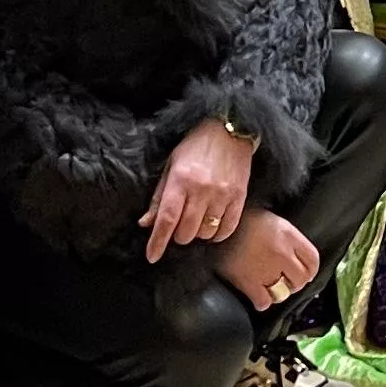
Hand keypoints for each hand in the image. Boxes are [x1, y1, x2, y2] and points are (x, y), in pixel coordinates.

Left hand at [142, 117, 258, 261]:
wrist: (230, 130)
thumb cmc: (196, 146)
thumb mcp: (171, 166)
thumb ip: (158, 196)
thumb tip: (146, 223)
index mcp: (181, 180)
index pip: (166, 219)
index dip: (157, 242)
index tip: (152, 256)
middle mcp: (202, 190)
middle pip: (186, 232)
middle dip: (178, 235)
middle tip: (179, 225)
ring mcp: (222, 195)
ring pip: (206, 233)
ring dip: (198, 233)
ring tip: (197, 221)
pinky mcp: (240, 197)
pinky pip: (227, 229)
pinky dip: (217, 234)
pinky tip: (213, 227)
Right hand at [215, 205, 319, 309]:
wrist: (216, 227)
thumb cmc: (243, 222)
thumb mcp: (273, 221)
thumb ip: (289, 239)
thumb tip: (298, 259)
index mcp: (289, 235)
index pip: (313, 260)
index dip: (310, 270)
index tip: (305, 274)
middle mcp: (282, 253)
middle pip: (301, 279)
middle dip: (294, 283)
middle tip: (285, 282)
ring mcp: (266, 269)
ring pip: (283, 293)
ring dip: (278, 293)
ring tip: (270, 288)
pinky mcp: (249, 281)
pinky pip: (264, 301)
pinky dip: (261, 301)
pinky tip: (257, 295)